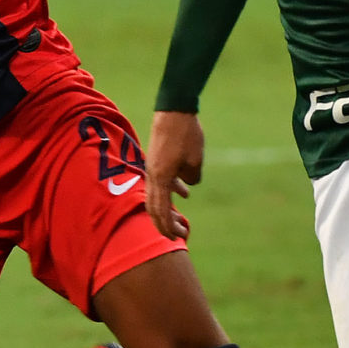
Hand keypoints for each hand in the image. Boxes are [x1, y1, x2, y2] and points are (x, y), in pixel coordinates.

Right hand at [145, 110, 203, 238]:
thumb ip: (191, 178)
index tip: (178, 237)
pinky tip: (185, 193)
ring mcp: (153, 167)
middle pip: (155, 207)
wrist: (174, 109)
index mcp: (161, 178)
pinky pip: (162, 181)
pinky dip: (171, 190)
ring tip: (180, 219)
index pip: (162, 211)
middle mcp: (153, 175)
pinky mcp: (157, 159)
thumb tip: (187, 186)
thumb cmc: (186, 134)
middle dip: (165, 224)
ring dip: (168, 208)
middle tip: (176, 236)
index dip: (169, 226)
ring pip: (157, 195)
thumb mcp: (195, 160)